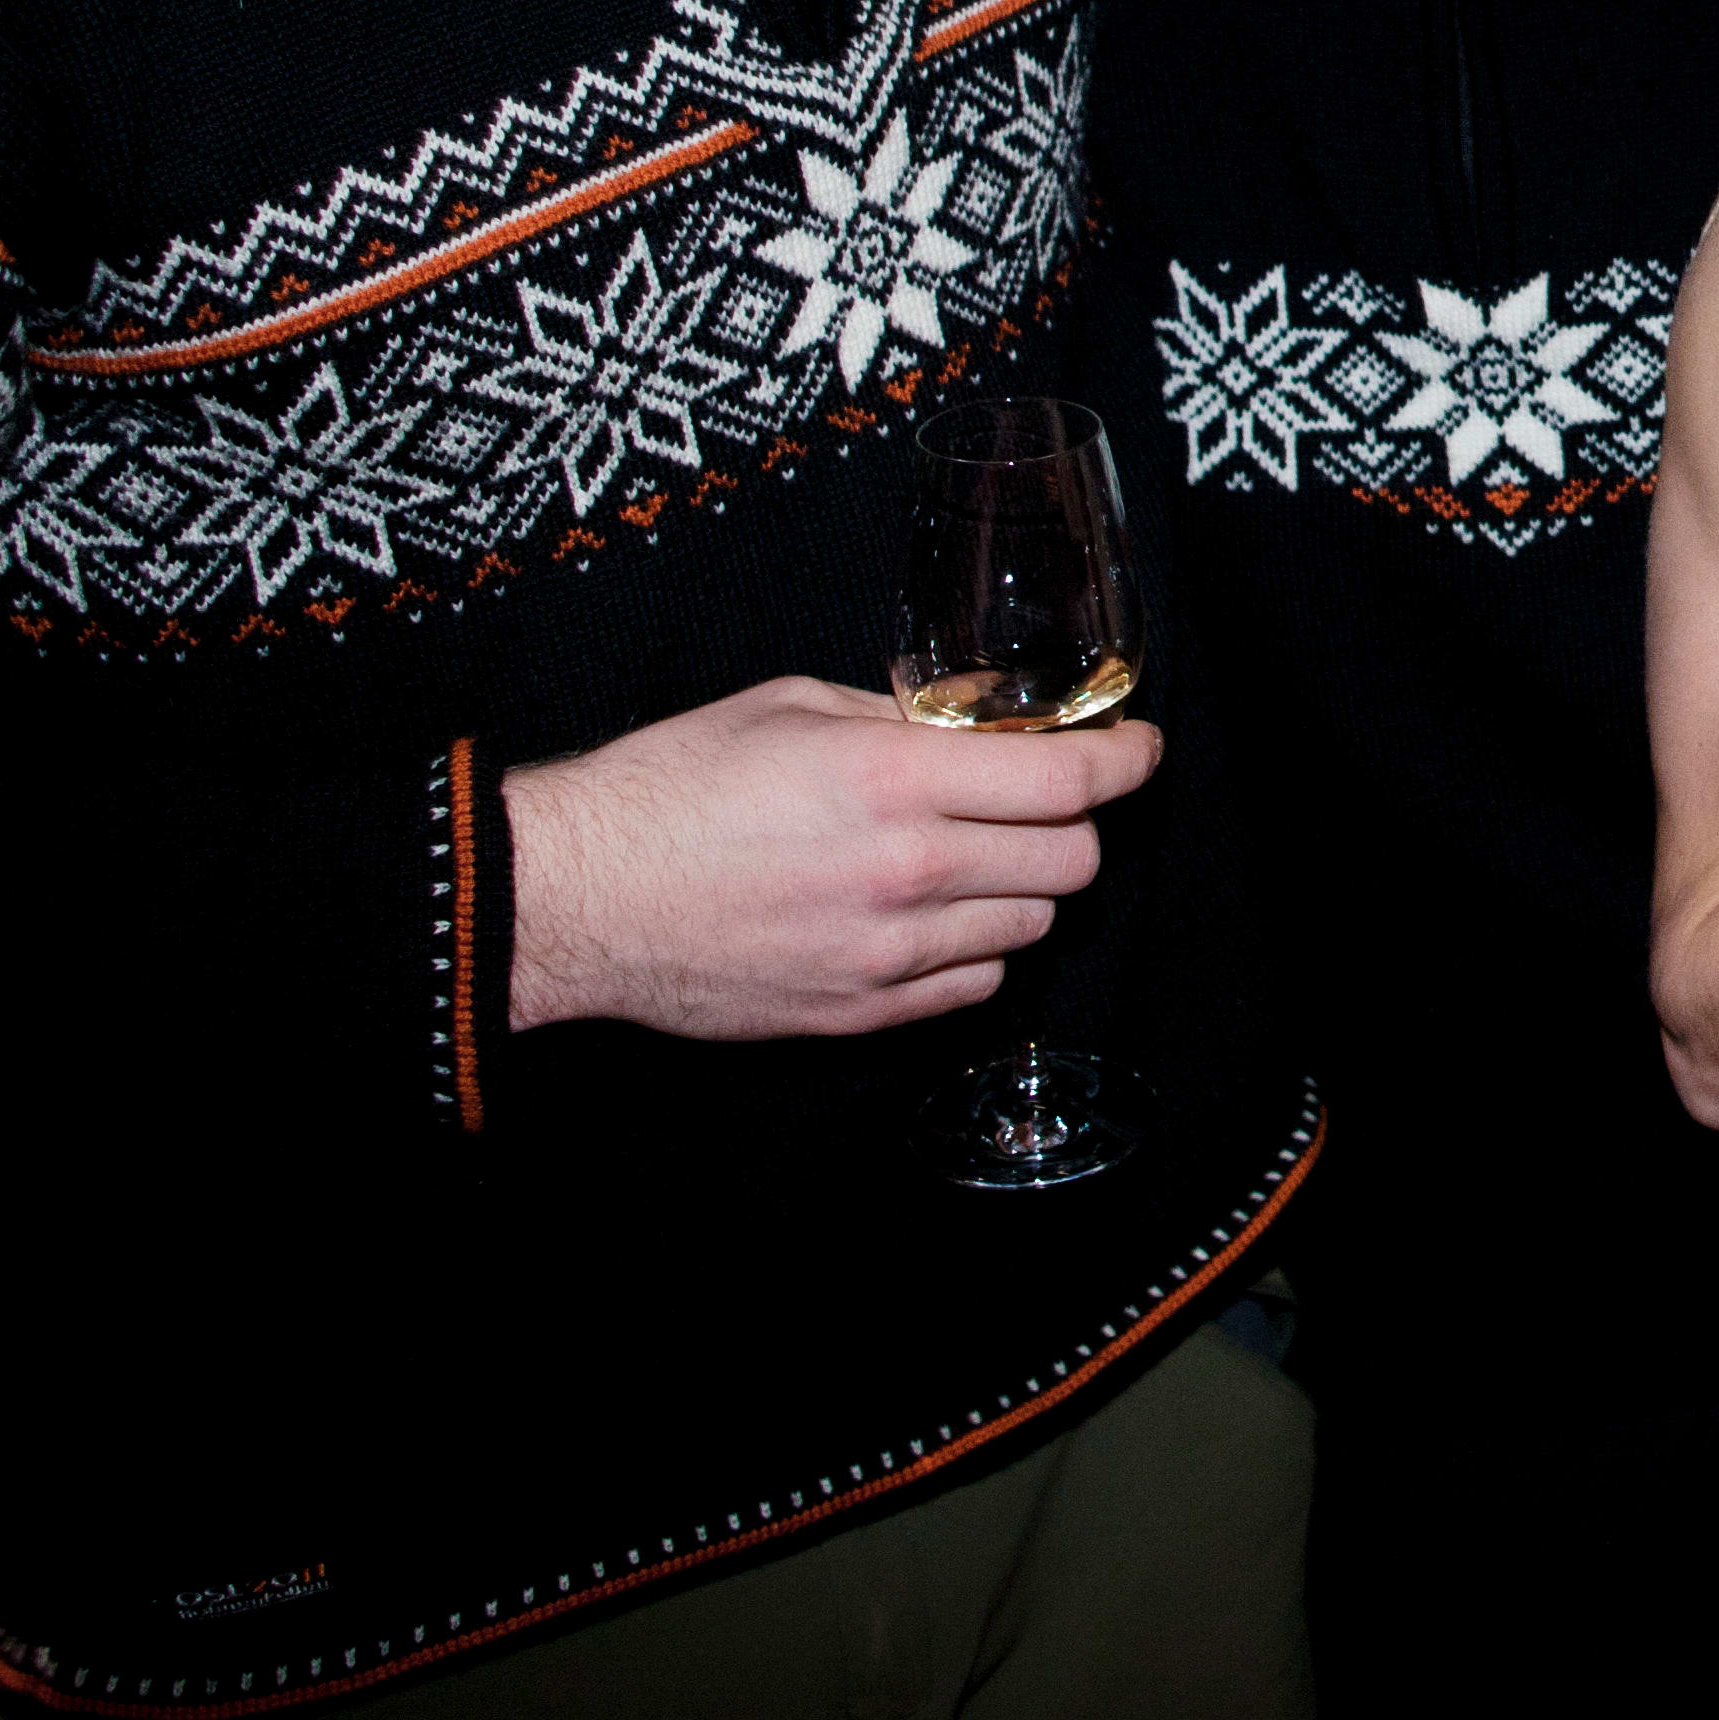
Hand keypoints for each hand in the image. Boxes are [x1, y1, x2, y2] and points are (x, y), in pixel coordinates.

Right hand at [504, 673, 1156, 1040]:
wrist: (581, 895)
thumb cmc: (674, 787)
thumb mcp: (794, 708)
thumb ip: (901, 720)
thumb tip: (980, 726)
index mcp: (897, 780)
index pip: (1071, 778)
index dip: (1126, 759)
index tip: (1137, 748)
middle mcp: (909, 871)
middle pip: (1074, 860)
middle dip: (1074, 822)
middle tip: (1041, 800)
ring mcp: (889, 952)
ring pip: (1033, 926)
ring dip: (1024, 887)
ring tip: (972, 856)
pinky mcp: (862, 1011)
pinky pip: (976, 985)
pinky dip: (977, 949)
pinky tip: (933, 915)